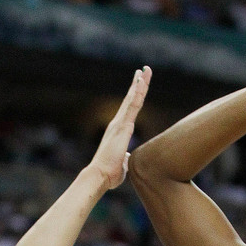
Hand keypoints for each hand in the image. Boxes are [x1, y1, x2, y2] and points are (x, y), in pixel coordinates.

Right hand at [89, 66, 151, 189]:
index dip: (135, 96)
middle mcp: (118, 123)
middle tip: (144, 70)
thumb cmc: (110, 174)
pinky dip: (137, 94)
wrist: (100, 175)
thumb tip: (127, 159)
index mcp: (118, 131)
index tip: (140, 84)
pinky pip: (133, 106)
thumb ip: (125, 158)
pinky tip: (141, 83)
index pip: (130, 110)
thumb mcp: (122, 164)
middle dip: (138, 84)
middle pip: (131, 99)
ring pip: (132, 99)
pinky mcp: (123, 126)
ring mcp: (120, 123)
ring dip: (140, 84)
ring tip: (145, 70)